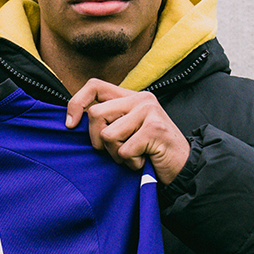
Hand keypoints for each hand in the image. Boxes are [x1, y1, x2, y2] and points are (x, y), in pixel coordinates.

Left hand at [64, 79, 189, 183]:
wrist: (183, 166)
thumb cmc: (150, 151)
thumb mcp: (127, 130)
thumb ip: (109, 120)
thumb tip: (72, 121)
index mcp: (131, 96)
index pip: (94, 86)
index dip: (76, 103)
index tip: (70, 124)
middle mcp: (140, 99)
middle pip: (95, 114)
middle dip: (98, 141)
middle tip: (116, 150)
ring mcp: (149, 112)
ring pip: (107, 135)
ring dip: (117, 154)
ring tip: (134, 155)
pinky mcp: (154, 129)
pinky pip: (123, 150)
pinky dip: (130, 163)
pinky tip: (144, 160)